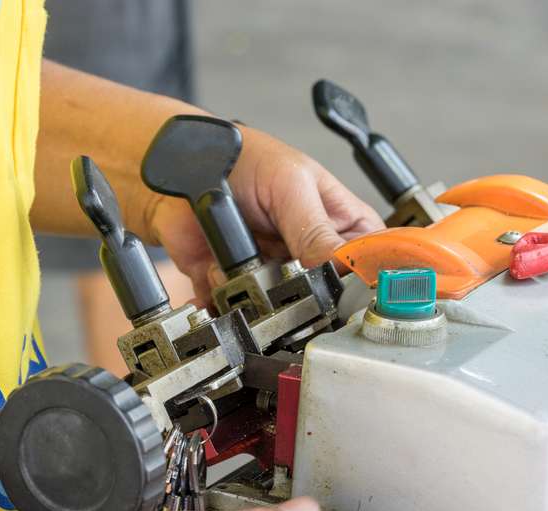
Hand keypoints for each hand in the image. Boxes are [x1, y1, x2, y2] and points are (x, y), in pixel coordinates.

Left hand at [146, 126, 383, 302]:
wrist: (178, 169)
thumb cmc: (240, 158)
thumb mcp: (289, 184)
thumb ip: (315, 230)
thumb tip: (341, 268)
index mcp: (341, 224)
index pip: (370, 262)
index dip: (362, 280)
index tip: (344, 286)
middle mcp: (311, 254)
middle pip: (327, 297)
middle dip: (301, 292)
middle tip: (281, 270)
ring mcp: (275, 274)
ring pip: (282, 311)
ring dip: (257, 293)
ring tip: (239, 263)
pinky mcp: (239, 288)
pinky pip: (240, 315)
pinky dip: (224, 304)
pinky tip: (216, 277)